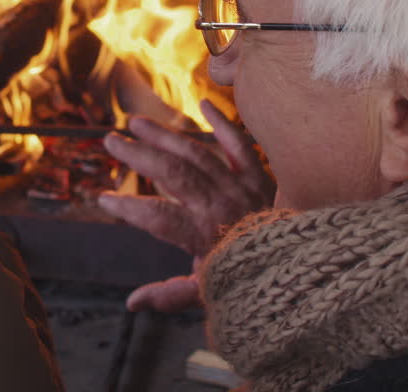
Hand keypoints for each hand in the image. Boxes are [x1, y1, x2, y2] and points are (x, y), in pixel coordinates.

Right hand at [98, 99, 274, 311]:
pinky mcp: (260, 175)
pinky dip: (225, 123)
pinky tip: (204, 103)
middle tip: (110, 140)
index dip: (129, 208)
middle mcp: (221, 205)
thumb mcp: (210, 293)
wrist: (303, 267)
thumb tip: (131, 303)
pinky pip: (241, 144)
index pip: (159, 218)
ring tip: (136, 122)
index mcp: (204, 236)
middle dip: (139, 155)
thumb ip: (171, 295)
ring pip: (198, 154)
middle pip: (175, 175)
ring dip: (165, 136)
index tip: (104, 199)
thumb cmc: (252, 280)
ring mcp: (241, 186)